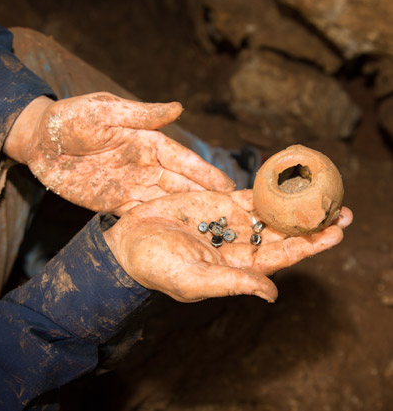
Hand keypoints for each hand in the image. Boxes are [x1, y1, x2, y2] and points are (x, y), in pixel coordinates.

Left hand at [4, 93, 234, 214]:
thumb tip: (179, 108)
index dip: (205, 173)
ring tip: (209, 230)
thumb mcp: (104, 111)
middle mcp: (143, 165)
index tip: (228, 186)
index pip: (182, 160)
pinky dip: (156, 224)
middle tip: (230, 215)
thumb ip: (141, 114)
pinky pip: (139, 215)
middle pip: (179, 185)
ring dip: (184, 215)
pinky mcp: (112, 202)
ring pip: (163, 203)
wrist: (40, 142)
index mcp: (146, 141)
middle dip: (203, 199)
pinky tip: (172, 236)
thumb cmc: (70, 119)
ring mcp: (129, 186)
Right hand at [103, 190, 352, 302]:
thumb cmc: (157, 267)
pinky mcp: (216, 202)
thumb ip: (233, 284)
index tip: (335, 233)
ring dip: (296, 204)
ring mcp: (228, 222)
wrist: (130, 242)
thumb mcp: (193, 280)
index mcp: (238, 266)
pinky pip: (248, 194)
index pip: (282, 256)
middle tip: (343, 210)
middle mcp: (239, 244)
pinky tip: (288, 180)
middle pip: (283, 233)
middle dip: (311, 223)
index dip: (309, 245)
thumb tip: (272, 293)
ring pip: (270, 212)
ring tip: (323, 191)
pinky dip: (268, 188)